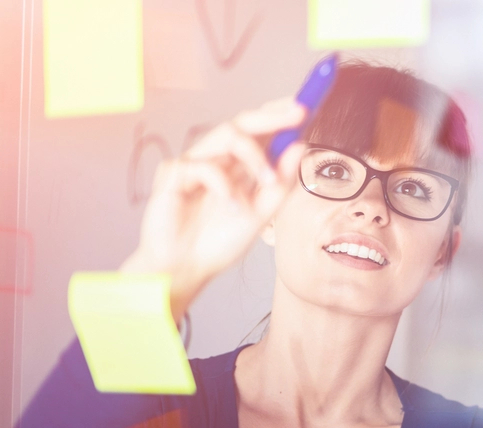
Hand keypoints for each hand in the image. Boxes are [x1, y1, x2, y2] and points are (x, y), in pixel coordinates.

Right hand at [121, 99, 306, 318]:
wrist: (186, 268)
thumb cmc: (219, 241)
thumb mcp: (261, 214)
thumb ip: (280, 183)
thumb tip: (301, 146)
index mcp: (240, 166)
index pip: (262, 131)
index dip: (282, 114)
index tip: (308, 104)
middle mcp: (219, 158)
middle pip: (244, 122)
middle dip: (274, 115)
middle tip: (300, 111)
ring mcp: (195, 163)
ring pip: (227, 136)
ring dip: (254, 156)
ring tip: (266, 181)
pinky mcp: (173, 174)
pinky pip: (203, 165)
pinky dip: (223, 185)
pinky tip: (230, 206)